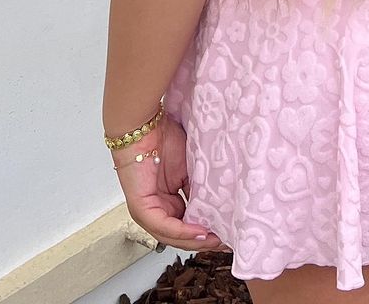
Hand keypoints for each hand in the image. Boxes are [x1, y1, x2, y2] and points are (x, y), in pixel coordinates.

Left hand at [111, 116, 225, 254]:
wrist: (143, 125)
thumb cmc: (164, 139)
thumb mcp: (189, 168)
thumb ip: (198, 188)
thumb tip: (216, 206)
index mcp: (168, 202)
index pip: (188, 224)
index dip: (207, 230)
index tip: (227, 231)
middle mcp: (157, 210)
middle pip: (182, 235)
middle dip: (203, 241)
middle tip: (226, 242)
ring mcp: (147, 212)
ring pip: (173, 236)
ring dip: (195, 241)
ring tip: (215, 240)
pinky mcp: (141, 209)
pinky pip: (163, 226)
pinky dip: (183, 231)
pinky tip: (199, 232)